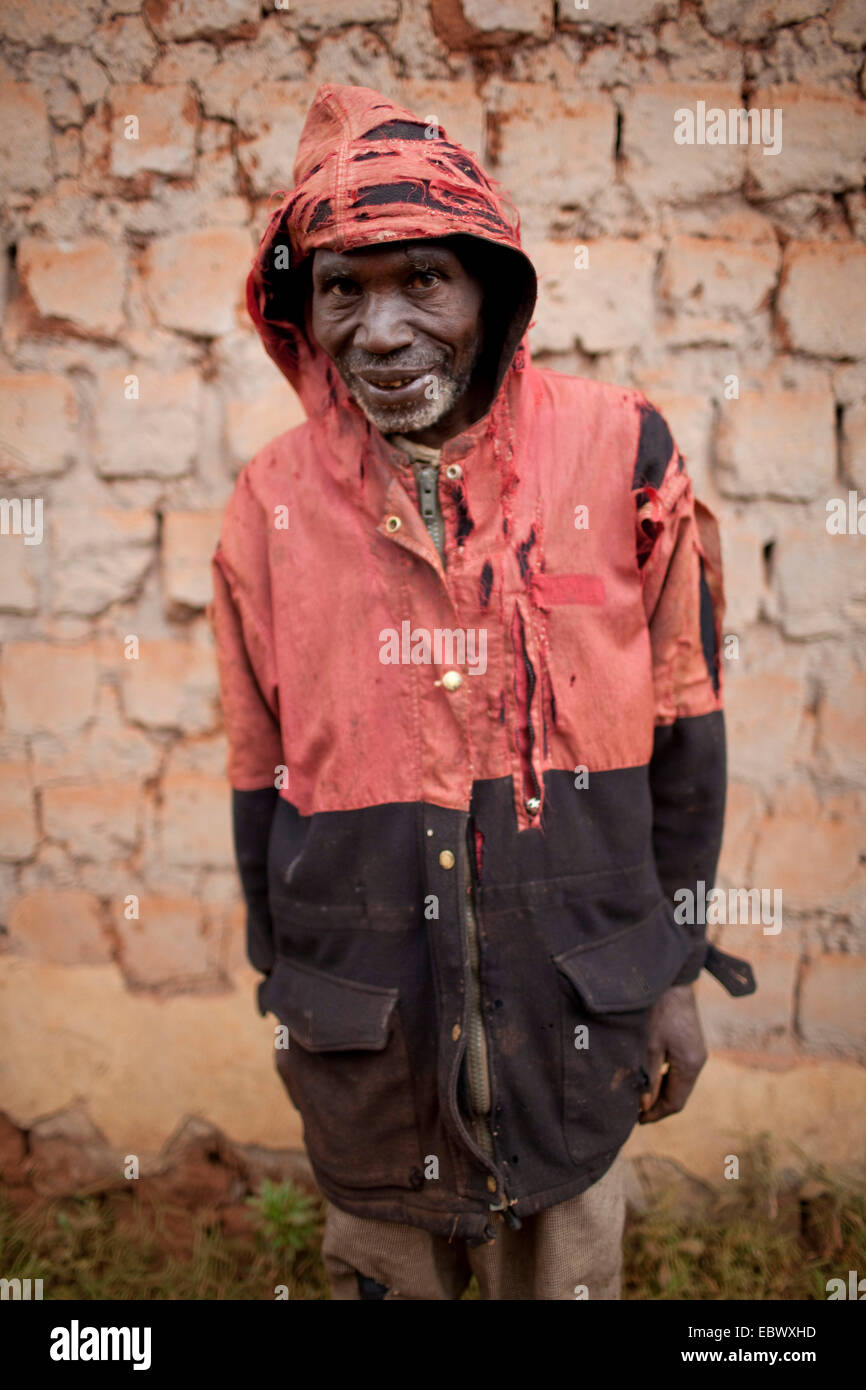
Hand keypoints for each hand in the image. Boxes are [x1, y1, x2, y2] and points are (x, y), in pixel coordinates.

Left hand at [638, 983, 706, 1123]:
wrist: (672, 978)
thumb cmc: (658, 1009)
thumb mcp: (648, 1045)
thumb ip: (648, 1077)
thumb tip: (644, 1105)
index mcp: (690, 1065)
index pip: (676, 1103)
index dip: (656, 1114)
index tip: (637, 1121)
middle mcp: (698, 1060)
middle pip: (679, 1094)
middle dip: (658, 1105)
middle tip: (634, 1112)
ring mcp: (697, 1051)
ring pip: (678, 1082)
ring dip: (661, 1091)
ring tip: (638, 1095)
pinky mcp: (691, 1042)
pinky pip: (679, 1068)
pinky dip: (664, 1076)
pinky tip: (648, 1075)